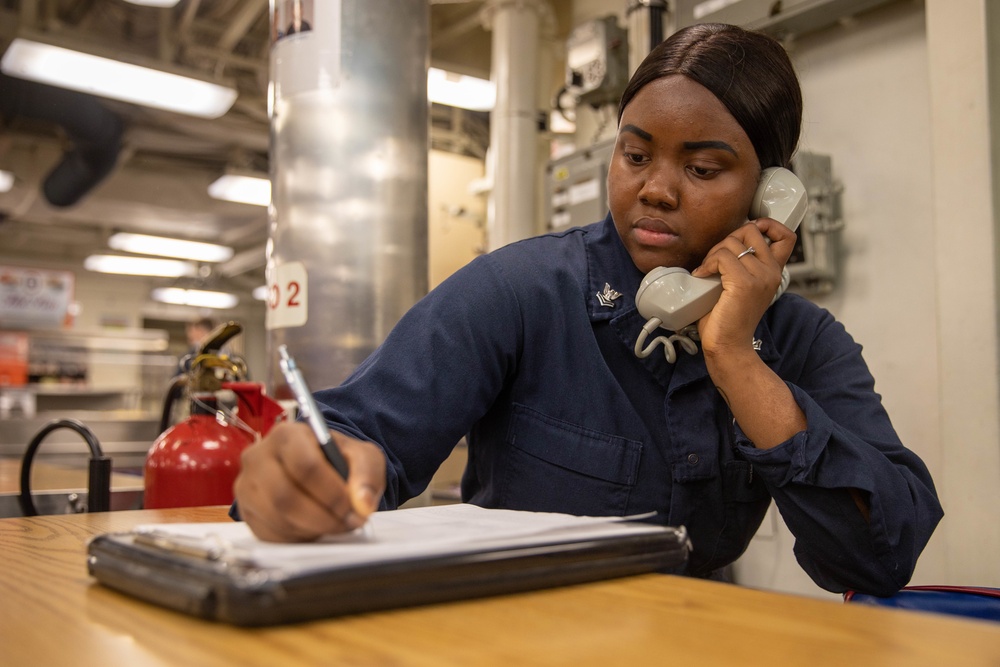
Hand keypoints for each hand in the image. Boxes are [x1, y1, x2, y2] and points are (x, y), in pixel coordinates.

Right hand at [233, 421, 385, 541]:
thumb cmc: (337, 460)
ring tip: (335, 524)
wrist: (317, 468)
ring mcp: (247, 485)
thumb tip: (362, 503)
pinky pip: (270, 534)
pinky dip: (298, 536)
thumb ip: (367, 474)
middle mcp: (258, 457)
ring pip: (277, 518)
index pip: (305, 466)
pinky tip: (314, 526)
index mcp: (287, 434)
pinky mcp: (246, 511)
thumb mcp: (362, 456)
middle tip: (347, 522)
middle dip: (323, 516)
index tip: (354, 508)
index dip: (333, 493)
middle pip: (285, 496)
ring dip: (313, 528)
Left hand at [691, 218, 796, 354]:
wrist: (729, 346)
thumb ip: (741, 266)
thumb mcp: (741, 286)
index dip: (768, 224)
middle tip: (715, 260)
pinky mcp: (744, 283)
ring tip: (707, 271)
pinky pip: (722, 256)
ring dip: (713, 254)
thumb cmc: (729, 319)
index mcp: (774, 272)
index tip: (747, 231)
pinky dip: (707, 263)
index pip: (786, 236)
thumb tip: (725, 243)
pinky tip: (702, 275)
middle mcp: (771, 272)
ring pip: (732, 243)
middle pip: (751, 230)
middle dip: (728, 238)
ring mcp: (760, 277)